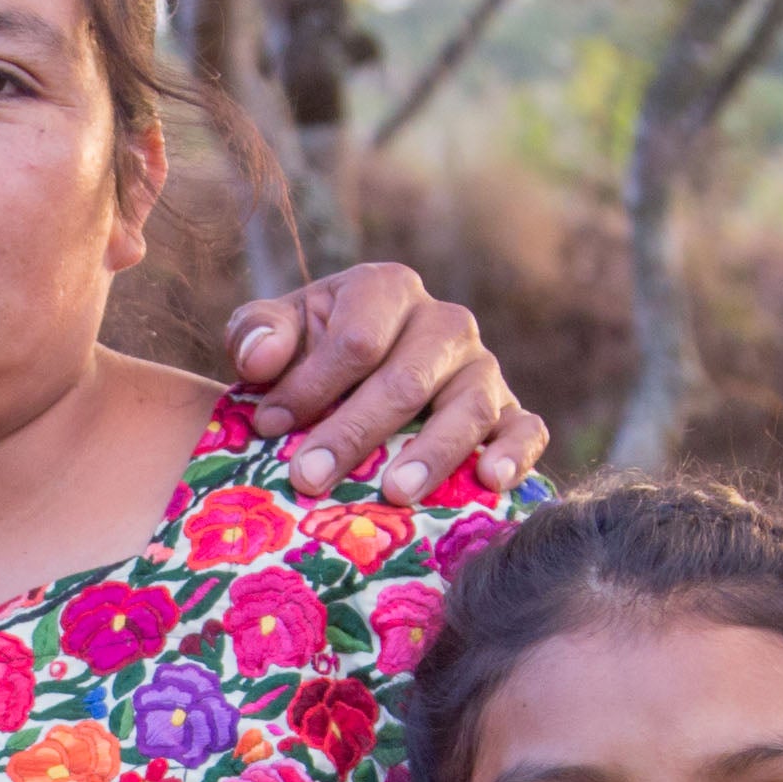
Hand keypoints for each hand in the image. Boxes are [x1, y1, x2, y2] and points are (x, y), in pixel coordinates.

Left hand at [226, 261, 544, 504]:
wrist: (354, 382)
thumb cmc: (310, 356)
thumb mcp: (273, 333)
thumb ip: (257, 334)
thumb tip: (260, 360)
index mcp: (387, 289)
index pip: (356, 340)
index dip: (310, 385)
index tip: (268, 425)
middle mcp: (445, 323)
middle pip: (407, 379)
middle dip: (354, 431)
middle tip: (310, 478)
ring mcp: (482, 369)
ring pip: (469, 407)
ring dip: (432, 453)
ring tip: (394, 492)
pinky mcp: (510, 411)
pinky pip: (526, 429)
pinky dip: (514, 454)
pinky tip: (489, 482)